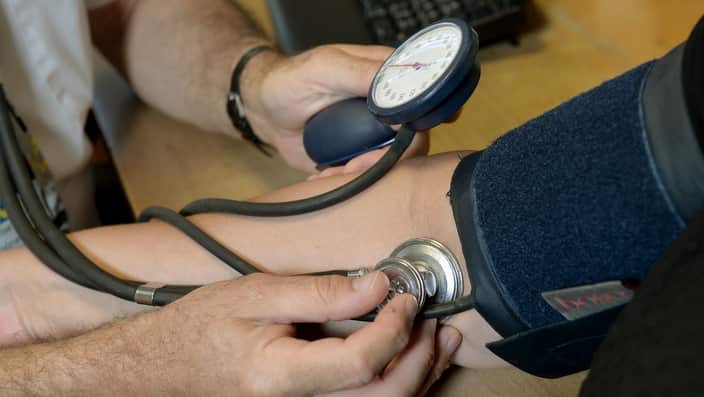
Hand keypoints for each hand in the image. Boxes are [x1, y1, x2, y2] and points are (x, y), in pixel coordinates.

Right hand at [148, 272, 458, 395]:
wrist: (168, 365)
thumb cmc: (204, 327)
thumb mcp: (257, 293)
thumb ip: (320, 291)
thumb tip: (377, 285)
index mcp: (281, 375)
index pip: (361, 362)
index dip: (394, 327)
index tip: (404, 294)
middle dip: (421, 360)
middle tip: (434, 321)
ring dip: (419, 374)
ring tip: (440, 339)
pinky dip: (398, 380)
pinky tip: (411, 356)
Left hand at [241, 45, 429, 172]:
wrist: (264, 111)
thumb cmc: (290, 80)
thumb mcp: (325, 68)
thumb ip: (362, 74)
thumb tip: (401, 93)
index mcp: (387, 78)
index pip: (422, 101)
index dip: (420, 123)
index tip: (398, 139)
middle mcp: (388, 107)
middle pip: (415, 139)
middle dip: (387, 159)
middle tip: (354, 164)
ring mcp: (376, 133)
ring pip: (395, 163)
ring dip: (366, 174)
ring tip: (334, 172)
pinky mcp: (361, 155)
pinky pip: (371, 176)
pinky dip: (352, 182)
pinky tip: (328, 176)